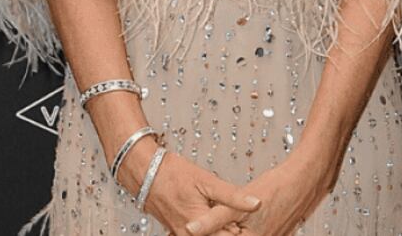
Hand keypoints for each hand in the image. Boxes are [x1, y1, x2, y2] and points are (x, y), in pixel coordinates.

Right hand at [121, 140, 263, 235]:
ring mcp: (182, 235)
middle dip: (232, 231)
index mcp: (200, 227)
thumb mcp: (207, 181)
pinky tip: (214, 218)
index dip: (243, 231)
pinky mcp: (177, 232)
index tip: (253, 224)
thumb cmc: (173, 173)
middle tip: (241, 220)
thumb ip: (233, 196)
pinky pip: (197, 235)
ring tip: (229, 219)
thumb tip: (257, 204)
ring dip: (220, 230)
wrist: (144, 172)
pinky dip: (208, 229)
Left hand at [183, 146, 337, 235]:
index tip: (186, 230)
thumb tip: (189, 229)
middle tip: (193, 225)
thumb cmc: (276, 186)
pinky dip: (241, 227)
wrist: (307, 179)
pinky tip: (239, 218)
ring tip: (217, 219)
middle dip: (216, 230)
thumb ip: (213, 218)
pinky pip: (253, 232)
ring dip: (228, 228)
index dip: (204, 234)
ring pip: (240, 235)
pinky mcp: (275, 231)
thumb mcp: (238, 201)